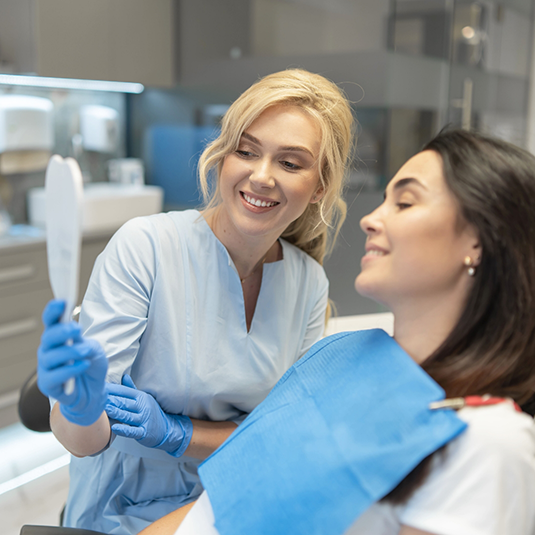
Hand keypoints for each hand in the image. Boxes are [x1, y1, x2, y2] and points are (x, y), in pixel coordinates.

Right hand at [37, 299, 107, 425]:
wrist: (93, 391)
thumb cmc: (89, 364)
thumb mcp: (93, 349)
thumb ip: (84, 342)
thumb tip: (78, 337)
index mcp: (57, 337)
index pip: (51, 321)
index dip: (53, 311)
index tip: (62, 302)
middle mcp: (48, 350)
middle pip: (48, 337)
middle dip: (62, 331)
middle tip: (77, 329)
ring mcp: (46, 368)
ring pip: (51, 357)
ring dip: (70, 351)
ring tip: (86, 351)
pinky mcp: (48, 385)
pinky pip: (56, 376)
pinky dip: (71, 370)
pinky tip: (83, 365)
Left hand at [105, 374, 192, 457]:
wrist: (166, 428)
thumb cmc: (151, 412)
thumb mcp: (144, 398)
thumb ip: (132, 389)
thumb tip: (124, 376)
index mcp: (141, 397)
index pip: (125, 391)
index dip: (112, 389)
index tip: (100, 387)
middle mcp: (143, 406)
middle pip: (125, 402)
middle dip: (111, 400)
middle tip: (98, 398)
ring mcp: (144, 419)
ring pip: (127, 416)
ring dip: (116, 412)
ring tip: (104, 409)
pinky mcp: (144, 432)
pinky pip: (133, 431)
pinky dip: (124, 430)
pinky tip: (114, 427)